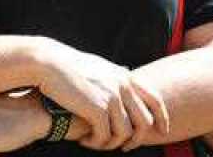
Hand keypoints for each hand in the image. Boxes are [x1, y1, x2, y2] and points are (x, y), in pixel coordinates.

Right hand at [35, 42, 168, 149]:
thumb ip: (115, 74)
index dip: (162, 118)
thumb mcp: (100, 66)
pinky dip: (96, 143)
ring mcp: (111, 97)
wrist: (50, 63)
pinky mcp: (97, 108)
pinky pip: (105, 136)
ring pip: (124, 133)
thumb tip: (127, 72)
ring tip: (96, 143)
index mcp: (125, 76)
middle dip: (135, 140)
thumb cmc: (70, 66)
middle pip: (143, 122)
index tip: (162, 131)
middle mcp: (123, 86)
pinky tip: (85, 141)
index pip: (155, 99)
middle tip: (123, 147)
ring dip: (111, 143)